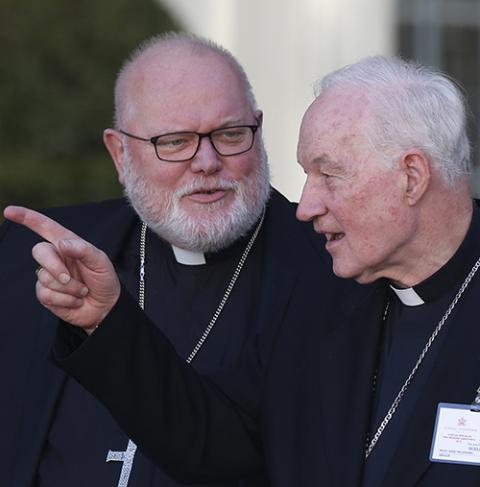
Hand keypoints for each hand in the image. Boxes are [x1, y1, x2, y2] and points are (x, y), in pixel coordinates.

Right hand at [3, 206, 120, 333]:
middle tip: (70, 278)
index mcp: (68, 244)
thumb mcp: (101, 262)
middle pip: (39, 251)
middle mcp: (56, 257)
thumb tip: (61, 244)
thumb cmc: (104, 280)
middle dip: (55, 266)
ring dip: (68, 288)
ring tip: (82, 291)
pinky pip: (46, 295)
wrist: (106, 307)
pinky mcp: (46, 294)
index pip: (45, 227)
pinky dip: (65, 300)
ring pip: (44, 277)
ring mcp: (49, 276)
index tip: (9, 211)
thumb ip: (83, 249)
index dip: (27, 218)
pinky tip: (76, 300)